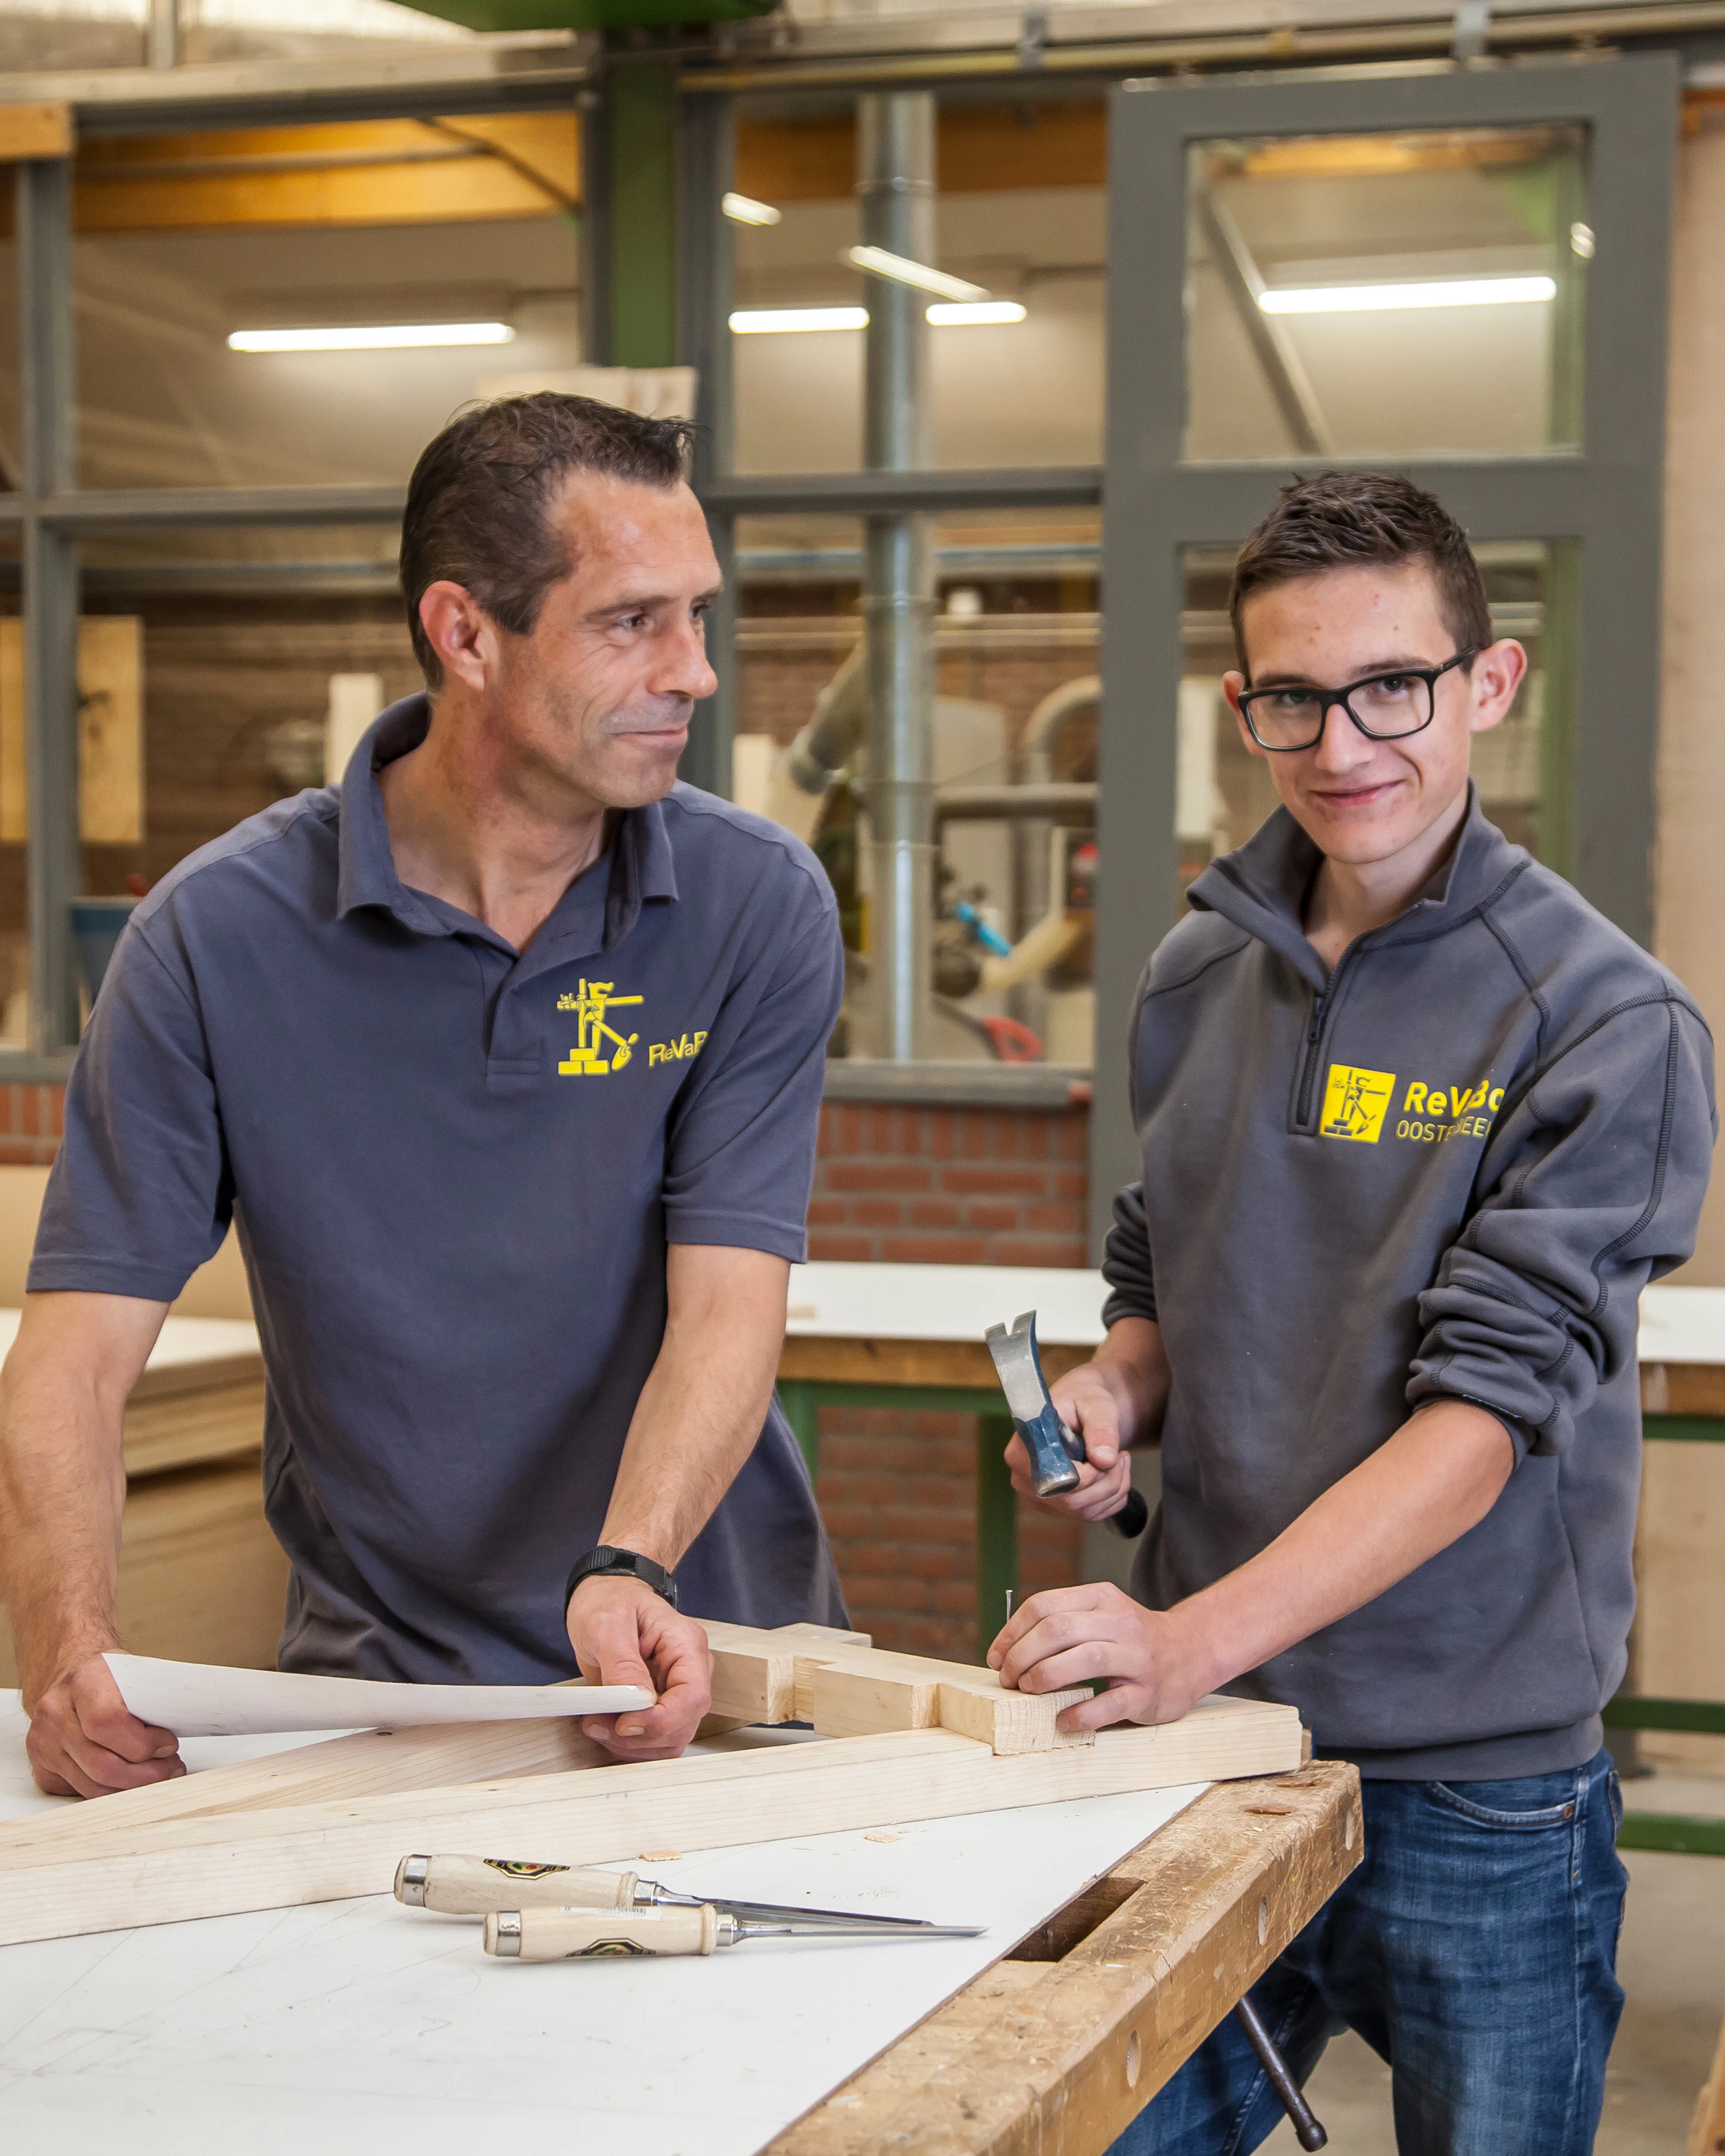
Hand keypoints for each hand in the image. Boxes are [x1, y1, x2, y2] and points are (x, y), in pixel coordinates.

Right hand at [25, 1650, 183, 1799]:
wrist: (72, 1673)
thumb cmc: (109, 1676)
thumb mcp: (134, 1673)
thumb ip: (154, 1700)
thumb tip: (190, 1725)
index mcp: (83, 1682)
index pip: (107, 1722)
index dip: (143, 1742)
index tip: (169, 1744)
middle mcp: (55, 1713)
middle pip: (101, 1764)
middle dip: (145, 1775)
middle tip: (171, 1768)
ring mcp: (43, 1743)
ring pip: (92, 1786)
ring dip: (131, 1788)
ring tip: (157, 1775)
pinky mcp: (42, 1766)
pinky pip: (81, 1791)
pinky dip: (111, 1791)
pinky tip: (130, 1780)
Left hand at [567, 1576, 711, 1761]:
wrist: (607, 1595)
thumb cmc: (610, 1600)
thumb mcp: (607, 1623)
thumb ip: (623, 1664)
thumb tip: (639, 1703)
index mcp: (686, 1646)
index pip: (693, 1697)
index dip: (661, 1720)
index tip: (623, 1723)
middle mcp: (689, 1672)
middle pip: (683, 1725)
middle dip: (640, 1736)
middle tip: (597, 1724)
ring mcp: (676, 1690)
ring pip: (670, 1740)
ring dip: (632, 1745)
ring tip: (596, 1724)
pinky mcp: (659, 1705)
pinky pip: (655, 1739)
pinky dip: (630, 1744)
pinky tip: (606, 1727)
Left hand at [986, 1582, 1212, 1734]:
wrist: (1191, 1652)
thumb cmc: (1131, 1638)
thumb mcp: (1100, 1614)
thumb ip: (1061, 1622)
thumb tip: (1005, 1650)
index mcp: (1101, 1598)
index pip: (1045, 1605)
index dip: (1012, 1632)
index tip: (996, 1657)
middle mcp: (1120, 1622)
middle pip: (1058, 1630)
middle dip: (1022, 1656)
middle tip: (1008, 1679)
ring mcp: (1137, 1657)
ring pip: (1085, 1659)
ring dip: (1046, 1677)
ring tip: (1029, 1691)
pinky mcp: (1148, 1693)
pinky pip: (1110, 1703)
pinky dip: (1079, 1714)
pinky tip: (1062, 1720)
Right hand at [1002, 1361, 1135, 1523]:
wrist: (1083, 1408)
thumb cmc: (1084, 1399)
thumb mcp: (1096, 1404)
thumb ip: (1101, 1429)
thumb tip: (1104, 1460)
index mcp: (1023, 1449)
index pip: (1057, 1480)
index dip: (1089, 1475)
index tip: (1108, 1455)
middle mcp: (1023, 1477)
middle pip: (1072, 1502)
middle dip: (1108, 1482)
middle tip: (1121, 1456)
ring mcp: (1038, 1496)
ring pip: (1084, 1512)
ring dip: (1114, 1489)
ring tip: (1119, 1460)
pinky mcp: (1055, 1506)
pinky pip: (1090, 1515)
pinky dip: (1112, 1499)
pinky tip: (1112, 1473)